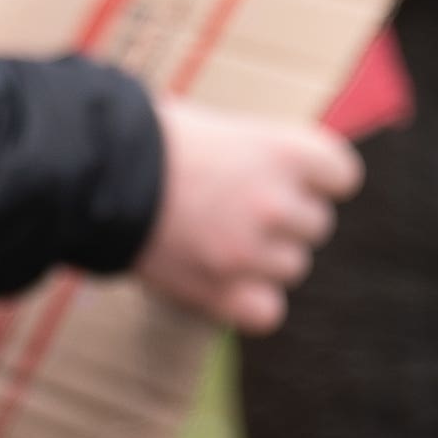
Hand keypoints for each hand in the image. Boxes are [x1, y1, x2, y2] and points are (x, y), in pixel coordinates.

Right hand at [130, 101, 361, 332]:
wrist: (95, 175)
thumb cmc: (149, 140)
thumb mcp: (216, 127)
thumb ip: (258, 155)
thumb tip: (281, 174)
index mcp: (283, 151)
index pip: (341, 176)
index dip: (316, 178)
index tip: (289, 176)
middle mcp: (277, 204)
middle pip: (316, 225)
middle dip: (285, 219)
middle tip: (238, 208)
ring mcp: (251, 253)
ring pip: (292, 267)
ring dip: (265, 257)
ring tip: (218, 239)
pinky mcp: (222, 293)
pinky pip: (267, 310)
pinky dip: (249, 300)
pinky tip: (223, 280)